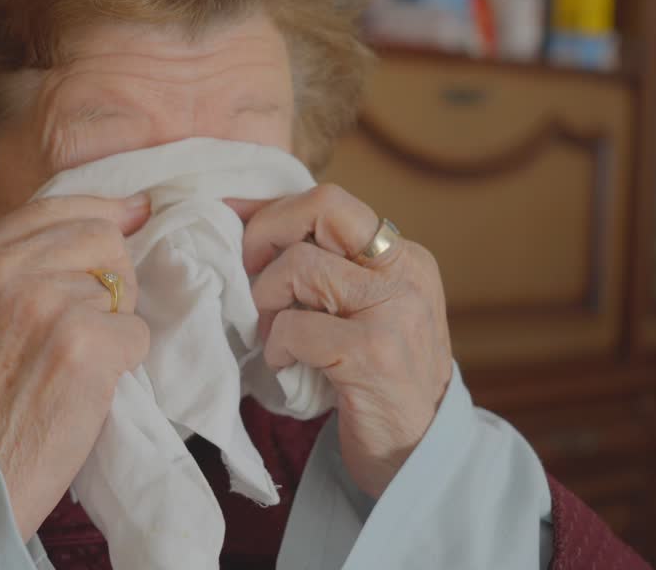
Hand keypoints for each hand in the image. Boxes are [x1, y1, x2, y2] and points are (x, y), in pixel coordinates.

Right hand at [0, 194, 151, 538]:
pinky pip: (137, 333)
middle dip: (111, 277)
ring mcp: (44, 304)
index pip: (52, 207)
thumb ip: (18, 267)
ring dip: (113, 326)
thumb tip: (115, 217)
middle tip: (91, 323)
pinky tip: (88, 387)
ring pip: (122, 287)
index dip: (101, 210)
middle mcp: (3, 273)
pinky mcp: (83, 344)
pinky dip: (124, 362)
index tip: (135, 214)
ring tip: (74, 364)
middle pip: (99, 237)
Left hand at [227, 184, 451, 497]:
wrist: (419, 454)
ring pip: (299, 267)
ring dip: (266, 302)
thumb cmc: (373, 378)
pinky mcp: (374, 354)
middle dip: (265, 234)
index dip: (271, 211)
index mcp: (402, 257)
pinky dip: (277, 347)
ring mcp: (395, 312)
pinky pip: (295, 327)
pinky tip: (287, 366)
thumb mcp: (359, 309)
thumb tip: (237, 212)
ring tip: (272, 335)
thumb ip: (318, 263)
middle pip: (321, 208)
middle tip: (249, 277)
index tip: (236, 232)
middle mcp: (406, 273)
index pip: (329, 201)